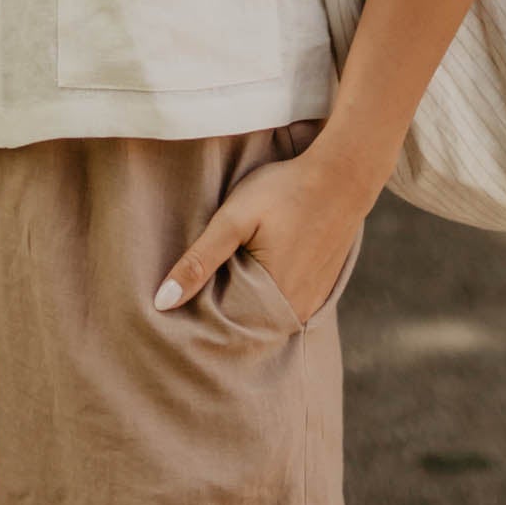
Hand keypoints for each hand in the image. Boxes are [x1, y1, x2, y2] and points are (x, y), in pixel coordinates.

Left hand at [153, 140, 371, 327]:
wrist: (343, 174)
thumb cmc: (286, 191)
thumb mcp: (235, 219)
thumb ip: (199, 260)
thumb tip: (162, 303)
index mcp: (271, 304)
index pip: (225, 330)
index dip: (201, 317)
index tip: (180, 306)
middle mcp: (295, 313)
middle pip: (246, 324)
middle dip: (222, 311)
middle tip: (199, 288)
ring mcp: (311, 303)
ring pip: (266, 314)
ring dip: (246, 302)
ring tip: (227, 275)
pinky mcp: (321, 289)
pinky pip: (286, 303)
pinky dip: (268, 294)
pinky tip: (257, 270)